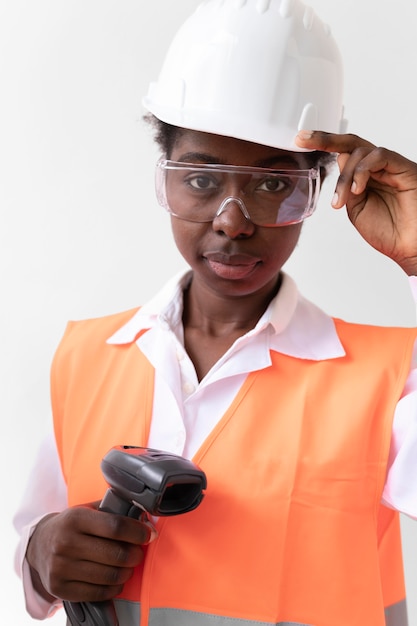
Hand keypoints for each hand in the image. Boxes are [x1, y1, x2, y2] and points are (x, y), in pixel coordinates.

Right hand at [26, 502, 155, 603]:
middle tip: (138, 553)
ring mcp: (61, 567)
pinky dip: (114, 588)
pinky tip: (116, 580)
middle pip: (115, 554)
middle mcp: (66, 543)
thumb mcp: (87, 510)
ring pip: (109, 576)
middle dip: (135, 555)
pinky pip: (98, 593)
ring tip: (128, 566)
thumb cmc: (70, 525)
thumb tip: (145, 522)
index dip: (137, 532)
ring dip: (127, 572)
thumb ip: (113, 512)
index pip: (115, 526)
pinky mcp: (60, 588)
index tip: (148, 534)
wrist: (38, 544)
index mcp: (75, 519)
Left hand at [296, 131, 416, 274]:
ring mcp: (390, 166)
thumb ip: (346, 186)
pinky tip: (357, 189)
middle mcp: (378, 168)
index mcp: (365, 178)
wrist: (409, 246)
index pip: (343, 154)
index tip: (300, 140)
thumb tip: (339, 160)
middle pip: (350, 143)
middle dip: (324, 139)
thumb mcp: (355, 209)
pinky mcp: (404, 167)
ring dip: (345, 175)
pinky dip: (363, 170)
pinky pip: (379, 155)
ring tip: (341, 200)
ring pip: (360, 152)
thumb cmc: (388, 232)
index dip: (323, 144)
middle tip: (303, 140)